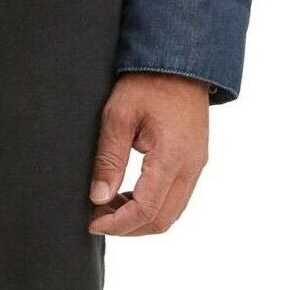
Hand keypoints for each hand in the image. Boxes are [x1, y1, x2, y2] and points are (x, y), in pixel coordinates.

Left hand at [88, 74, 209, 235]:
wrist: (181, 61)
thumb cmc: (147, 83)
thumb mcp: (118, 116)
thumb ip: (109, 160)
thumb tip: (98, 198)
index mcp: (172, 156)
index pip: (146, 210)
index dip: (118, 224)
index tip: (93, 223)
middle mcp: (191, 166)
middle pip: (161, 220)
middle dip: (128, 228)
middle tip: (98, 218)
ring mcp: (196, 166)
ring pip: (170, 213)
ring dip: (139, 219)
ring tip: (108, 207)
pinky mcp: (195, 162)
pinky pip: (176, 199)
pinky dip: (151, 207)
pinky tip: (127, 195)